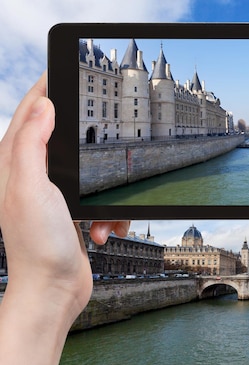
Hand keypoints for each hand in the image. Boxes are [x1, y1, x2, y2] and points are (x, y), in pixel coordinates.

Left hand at [0, 73, 127, 320]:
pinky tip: (105, 231)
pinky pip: (103, 201)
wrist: (53, 291)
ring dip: (108, 194)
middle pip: (64, 139)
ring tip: (103, 217)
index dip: (46, 88)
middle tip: (108, 131)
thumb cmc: (38, 245)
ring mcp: (55, 197)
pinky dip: (111, 215)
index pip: (30, 114)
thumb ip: (31, 145)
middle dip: (90, 142)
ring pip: (92, 173)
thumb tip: (44, 106)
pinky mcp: (74, 215)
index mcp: (16, 165)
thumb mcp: (31, 188)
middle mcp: (33, 178)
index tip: (63, 68)